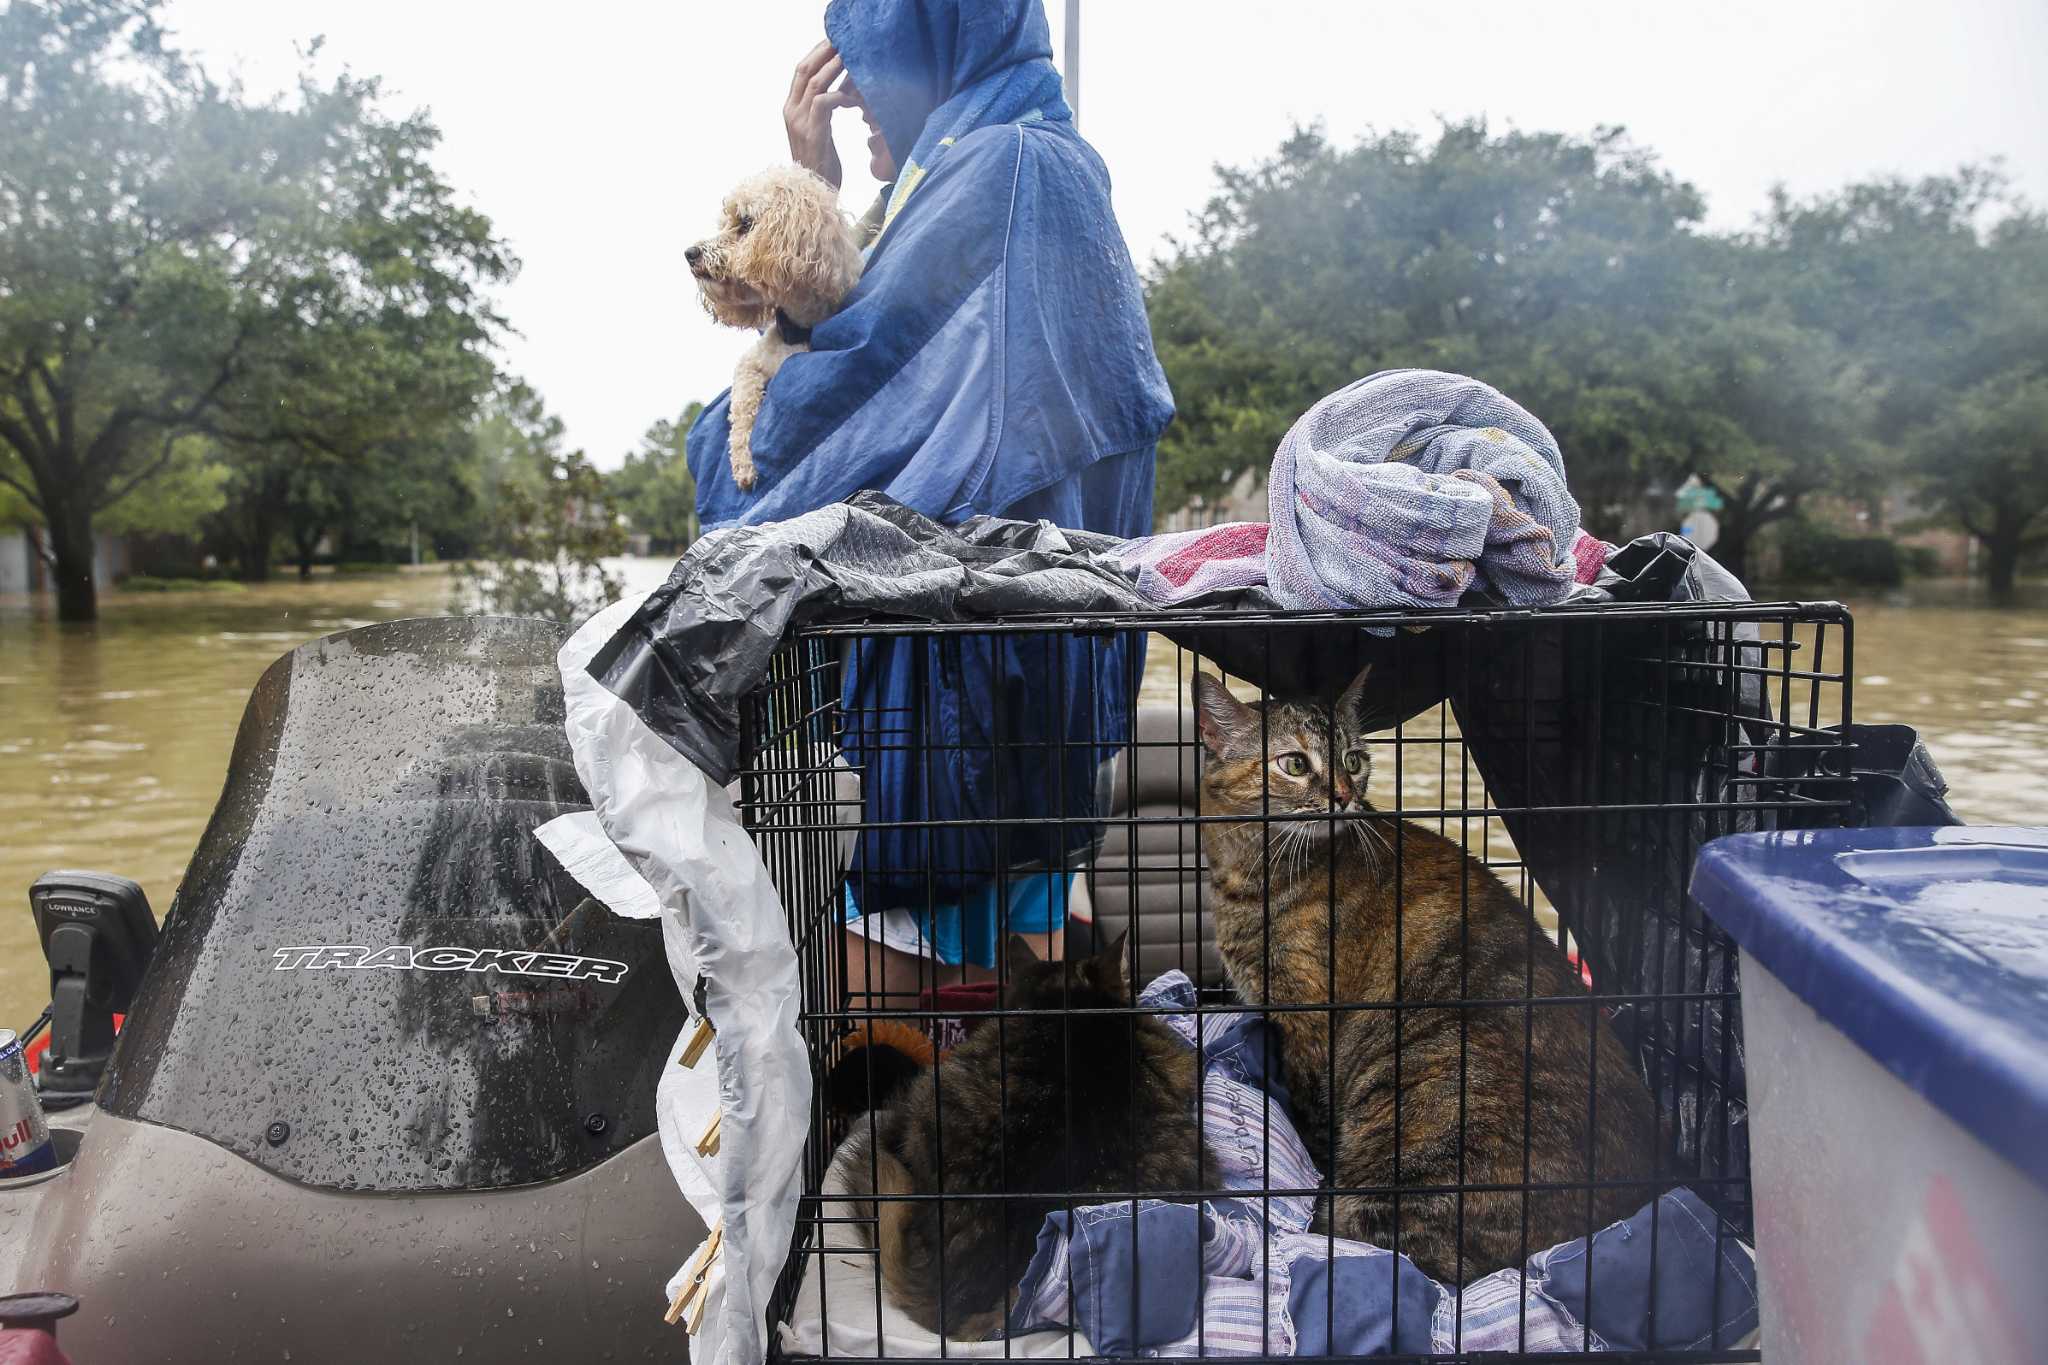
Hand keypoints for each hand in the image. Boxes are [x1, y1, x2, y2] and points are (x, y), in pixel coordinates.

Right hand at [785, 41, 856, 188]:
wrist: (814, 195)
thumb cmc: (822, 165)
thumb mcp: (818, 132)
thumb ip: (821, 111)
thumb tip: (839, 91)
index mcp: (791, 109)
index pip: (800, 71)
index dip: (817, 53)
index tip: (835, 41)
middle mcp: (791, 112)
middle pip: (805, 69)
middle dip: (826, 52)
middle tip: (845, 42)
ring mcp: (800, 123)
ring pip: (815, 83)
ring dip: (836, 68)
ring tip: (853, 59)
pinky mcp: (813, 135)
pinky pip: (825, 104)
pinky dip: (840, 96)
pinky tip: (854, 100)